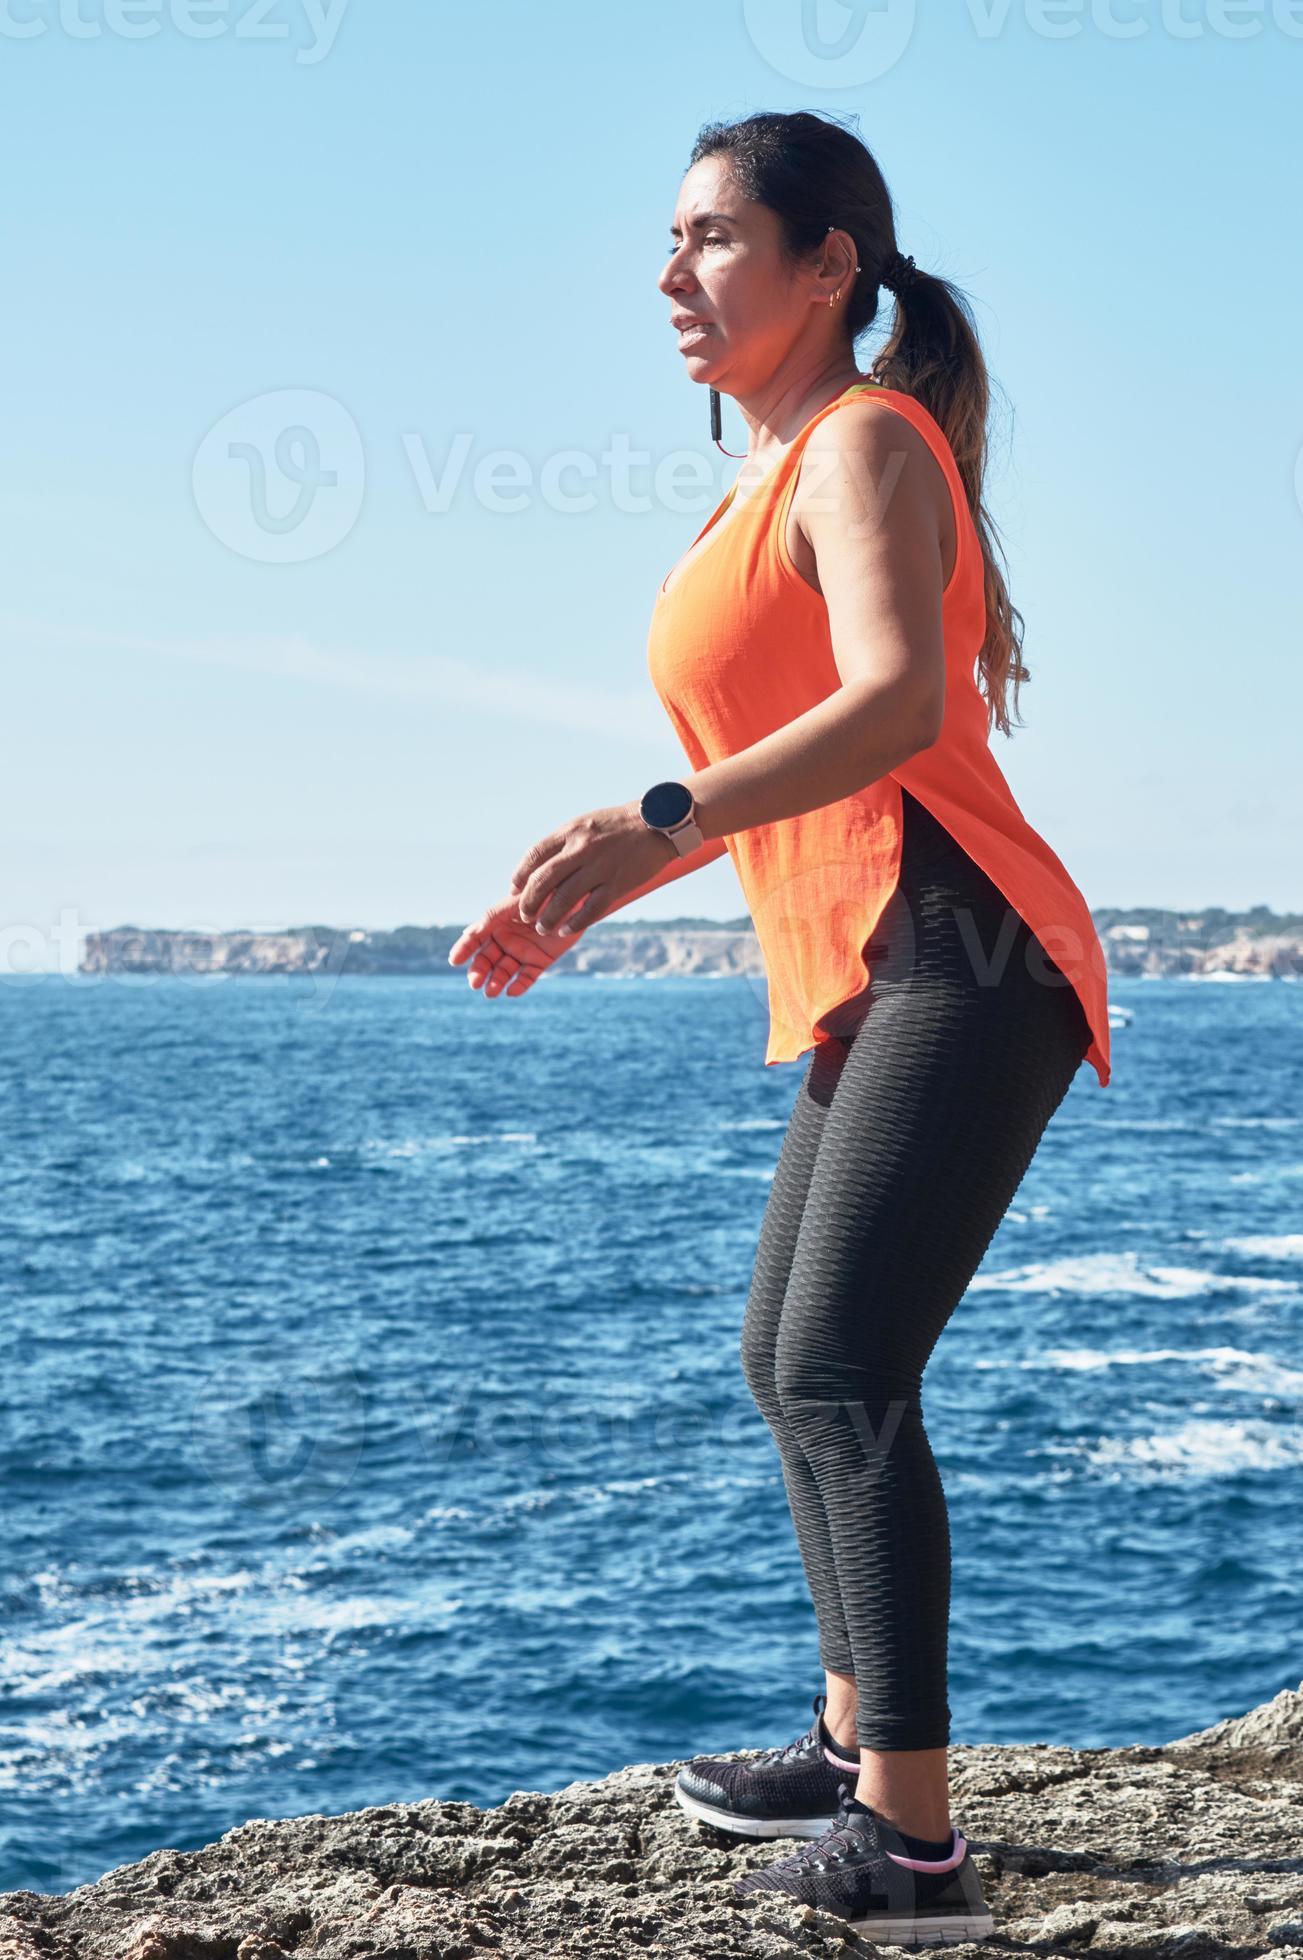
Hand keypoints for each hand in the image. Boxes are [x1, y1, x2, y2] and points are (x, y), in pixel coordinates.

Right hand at [446, 894, 581, 998]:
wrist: (573, 898)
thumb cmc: (542, 894)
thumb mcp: (514, 903)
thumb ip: (492, 917)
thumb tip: (469, 933)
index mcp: (496, 924)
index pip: (475, 939)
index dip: (463, 949)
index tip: (454, 960)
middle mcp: (506, 940)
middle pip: (487, 960)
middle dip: (479, 972)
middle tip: (474, 983)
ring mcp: (523, 952)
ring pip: (504, 971)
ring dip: (496, 982)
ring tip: (491, 991)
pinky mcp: (540, 961)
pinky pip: (527, 977)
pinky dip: (519, 986)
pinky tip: (511, 992)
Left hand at [508, 799, 675, 934]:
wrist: (657, 823)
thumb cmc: (616, 826)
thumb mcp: (584, 825)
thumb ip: (562, 845)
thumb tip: (536, 869)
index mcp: (570, 832)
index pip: (534, 856)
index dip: (519, 876)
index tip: (514, 890)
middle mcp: (582, 848)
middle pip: (543, 881)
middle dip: (528, 903)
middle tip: (524, 915)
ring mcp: (601, 867)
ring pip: (564, 899)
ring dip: (548, 918)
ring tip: (542, 928)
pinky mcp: (619, 883)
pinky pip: (591, 910)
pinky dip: (575, 923)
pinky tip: (565, 930)